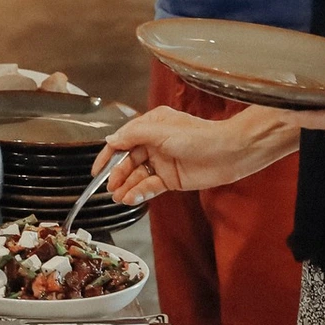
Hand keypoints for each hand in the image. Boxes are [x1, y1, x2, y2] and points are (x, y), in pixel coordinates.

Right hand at [91, 107, 268, 203]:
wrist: (229, 153)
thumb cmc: (197, 136)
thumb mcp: (160, 130)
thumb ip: (133, 136)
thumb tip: (111, 140)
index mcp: (150, 126)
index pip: (122, 140)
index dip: (108, 155)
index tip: (96, 170)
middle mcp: (154, 143)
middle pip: (128, 161)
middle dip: (117, 175)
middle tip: (109, 187)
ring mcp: (163, 162)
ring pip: (138, 176)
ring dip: (127, 186)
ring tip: (118, 198)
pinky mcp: (172, 179)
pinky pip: (151, 186)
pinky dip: (140, 192)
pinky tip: (132, 198)